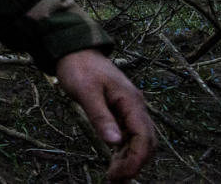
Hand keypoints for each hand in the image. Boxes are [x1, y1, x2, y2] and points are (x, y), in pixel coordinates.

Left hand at [56, 49, 155, 180]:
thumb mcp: (86, 91)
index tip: (120, 175)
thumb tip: (114, 143)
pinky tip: (115, 160)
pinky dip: (124, 149)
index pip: (144, 137)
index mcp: (131, 101)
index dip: (135, 159)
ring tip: (115, 175)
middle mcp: (135, 106)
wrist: (74, 49)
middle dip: (135, 163)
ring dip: (130, 159)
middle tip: (116, 179)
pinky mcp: (121, 110)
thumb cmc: (79, 67)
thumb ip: (100, 116)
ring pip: (139, 140)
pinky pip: (129, 134)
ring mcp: (129, 108)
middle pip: (146, 142)